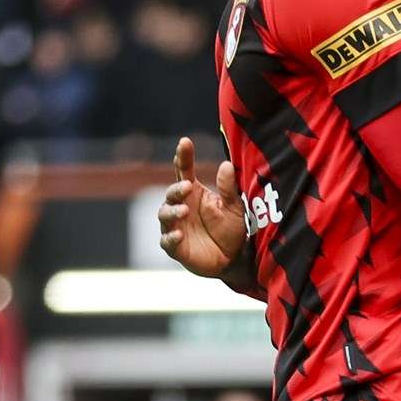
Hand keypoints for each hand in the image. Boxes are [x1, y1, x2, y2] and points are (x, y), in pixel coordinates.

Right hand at [157, 137, 246, 278]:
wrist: (233, 258)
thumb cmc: (231, 228)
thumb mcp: (235, 207)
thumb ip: (229, 188)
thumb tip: (226, 164)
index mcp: (194, 192)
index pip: (184, 170)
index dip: (183, 155)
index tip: (185, 141)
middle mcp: (181, 206)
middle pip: (171, 193)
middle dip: (177, 189)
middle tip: (187, 186)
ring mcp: (176, 226)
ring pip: (165, 215)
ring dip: (172, 212)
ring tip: (184, 211)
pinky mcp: (175, 247)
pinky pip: (167, 241)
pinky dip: (171, 238)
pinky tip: (179, 235)